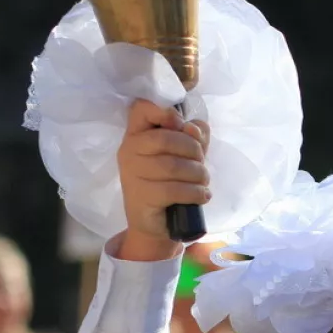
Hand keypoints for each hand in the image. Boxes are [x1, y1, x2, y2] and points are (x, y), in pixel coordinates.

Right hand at [117, 99, 209, 258]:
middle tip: (201, 164)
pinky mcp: (141, 196)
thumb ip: (192, 136)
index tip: (181, 125)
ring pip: (173, 165)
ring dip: (198, 174)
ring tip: (203, 182)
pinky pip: (174, 189)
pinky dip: (196, 192)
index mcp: (137, 134)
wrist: (155, 224)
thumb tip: (195, 128)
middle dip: (193, 150)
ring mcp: (132, 174)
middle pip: (165, 138)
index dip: (165, 111)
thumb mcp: (185, 155)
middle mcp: (129, 150)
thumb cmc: (171, 183)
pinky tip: (202, 196)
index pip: (141, 108)